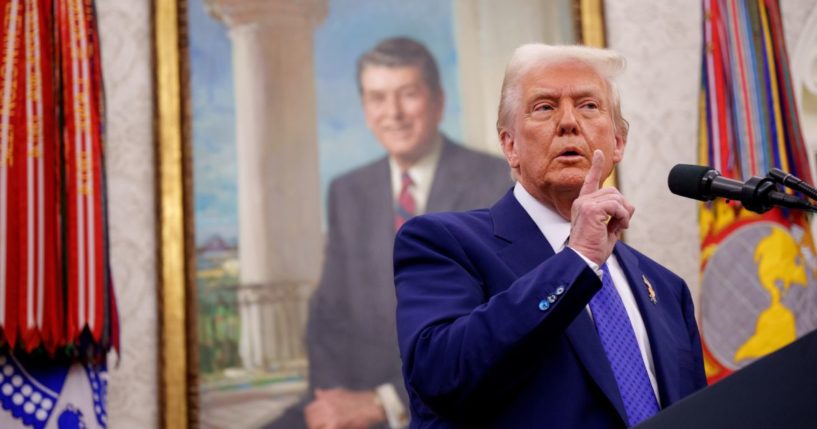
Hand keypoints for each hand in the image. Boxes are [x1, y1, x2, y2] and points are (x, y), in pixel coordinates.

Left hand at [304, 388, 385, 428]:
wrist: (371, 405)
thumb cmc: (358, 399)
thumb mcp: (340, 392)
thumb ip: (327, 394)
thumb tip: (317, 392)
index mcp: (325, 397)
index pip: (309, 410)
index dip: (310, 417)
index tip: (314, 422)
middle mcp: (326, 405)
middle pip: (310, 419)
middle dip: (313, 425)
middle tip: (319, 427)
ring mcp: (330, 415)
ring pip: (314, 425)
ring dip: (318, 427)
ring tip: (326, 427)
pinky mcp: (336, 424)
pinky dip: (325, 428)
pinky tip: (333, 427)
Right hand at [567, 150, 634, 264]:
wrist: (583, 260)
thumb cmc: (593, 249)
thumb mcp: (607, 229)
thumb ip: (615, 216)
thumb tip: (628, 208)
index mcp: (584, 204)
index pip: (591, 181)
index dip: (597, 166)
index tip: (600, 153)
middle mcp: (582, 201)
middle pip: (613, 191)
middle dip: (623, 207)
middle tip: (622, 224)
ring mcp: (586, 204)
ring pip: (617, 197)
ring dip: (624, 212)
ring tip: (620, 226)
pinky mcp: (591, 209)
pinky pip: (616, 205)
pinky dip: (622, 216)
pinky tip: (620, 227)